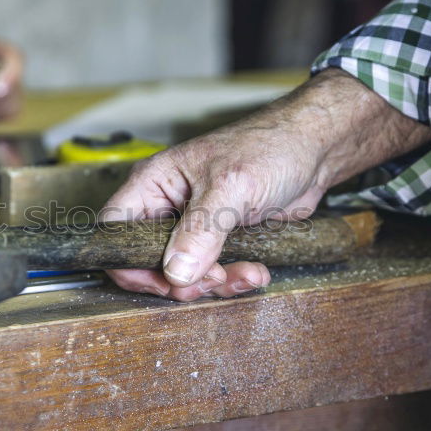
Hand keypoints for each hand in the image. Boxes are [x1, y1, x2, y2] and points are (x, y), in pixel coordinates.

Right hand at [100, 69, 430, 300]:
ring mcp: (193, 227)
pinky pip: (213, 274)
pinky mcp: (220, 241)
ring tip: (247, 272)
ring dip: (215, 284)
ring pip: (184, 274)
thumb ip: (201, 229)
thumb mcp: (231, 187)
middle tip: (214, 279)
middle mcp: (167, 207)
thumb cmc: (270, 146)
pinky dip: (234, 280)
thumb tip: (176, 270)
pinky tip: (257, 271)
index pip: (114, 231)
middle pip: (148, 262)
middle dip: (182, 280)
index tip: (164, 280)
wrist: (315, 150)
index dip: (129, 263)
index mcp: (153, 184)